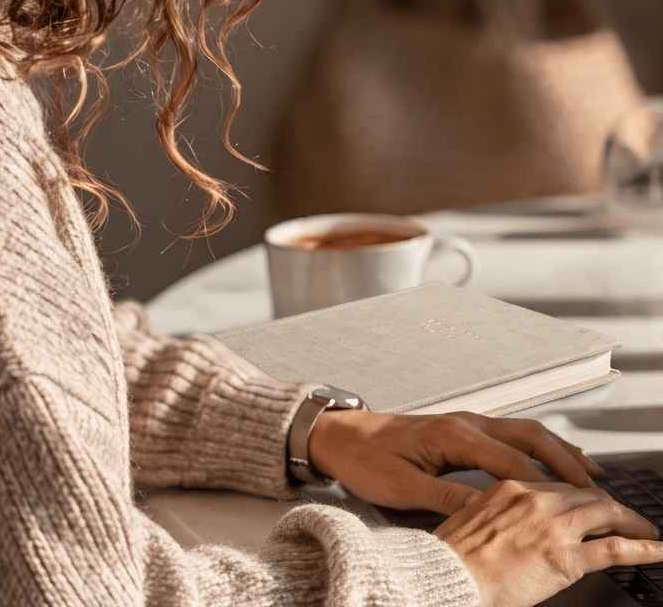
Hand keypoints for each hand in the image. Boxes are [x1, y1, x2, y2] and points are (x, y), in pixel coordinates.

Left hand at [308, 410, 602, 513]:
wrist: (336, 435)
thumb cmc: (363, 460)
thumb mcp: (401, 487)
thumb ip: (447, 498)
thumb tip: (489, 511)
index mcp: (454, 436)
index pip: (514, 463)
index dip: (548, 485)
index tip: (576, 504)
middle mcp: (466, 423)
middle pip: (530, 437)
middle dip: (565, 461)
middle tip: (597, 487)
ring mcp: (464, 423)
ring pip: (523, 432)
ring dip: (556, 450)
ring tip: (588, 474)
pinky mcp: (459, 430)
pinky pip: (509, 434)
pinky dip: (536, 446)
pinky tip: (548, 459)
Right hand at [435, 480, 662, 606]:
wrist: (446, 576)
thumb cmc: (451, 558)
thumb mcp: (469, 522)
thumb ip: (496, 516)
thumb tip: (512, 527)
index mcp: (508, 489)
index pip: (557, 486)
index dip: (580, 495)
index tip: (588, 503)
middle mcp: (534, 500)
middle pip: (586, 495)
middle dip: (610, 506)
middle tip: (624, 517)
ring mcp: (552, 527)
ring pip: (607, 513)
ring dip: (632, 522)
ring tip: (646, 531)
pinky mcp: (566, 557)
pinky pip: (616, 548)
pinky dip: (642, 548)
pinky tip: (656, 550)